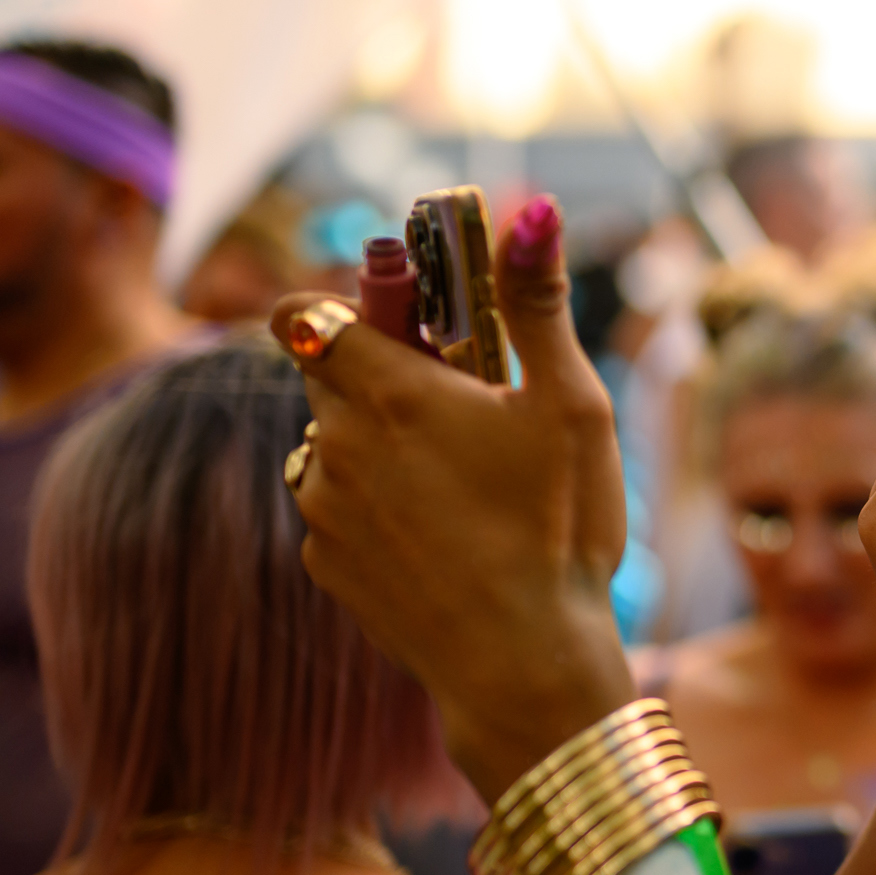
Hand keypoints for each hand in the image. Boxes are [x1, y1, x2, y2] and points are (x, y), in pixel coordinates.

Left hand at [270, 198, 634, 791]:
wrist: (524, 665)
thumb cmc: (558, 528)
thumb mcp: (570, 405)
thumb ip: (536, 305)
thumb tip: (533, 210)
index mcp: (389, 391)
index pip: (305, 312)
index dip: (349, 306)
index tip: (409, 323)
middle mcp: (336, 443)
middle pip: (323, 375)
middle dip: (379, 373)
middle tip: (461, 405)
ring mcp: (323, 509)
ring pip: (331, 444)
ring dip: (377, 444)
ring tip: (463, 483)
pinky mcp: (324, 566)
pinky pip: (338, 509)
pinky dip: (377, 507)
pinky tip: (445, 536)